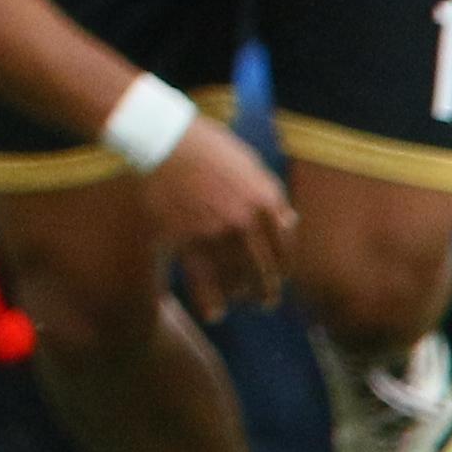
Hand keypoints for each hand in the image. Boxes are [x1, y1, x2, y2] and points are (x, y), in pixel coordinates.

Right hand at [150, 113, 295, 319]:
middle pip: (263, 267)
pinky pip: (199, 276)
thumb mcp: (250, 163)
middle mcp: (245, 220)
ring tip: (241, 302)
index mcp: (266, 200)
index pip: (284, 246)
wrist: (161, 137)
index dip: (283, 266)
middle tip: (266, 301)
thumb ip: (272, 194)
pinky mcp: (185, 237)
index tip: (279, 276)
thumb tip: (290, 223)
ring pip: (235, 275)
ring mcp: (214, 231)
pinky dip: (208, 299)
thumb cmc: (206, 145)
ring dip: (241, 294)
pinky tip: (215, 314)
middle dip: (266, 289)